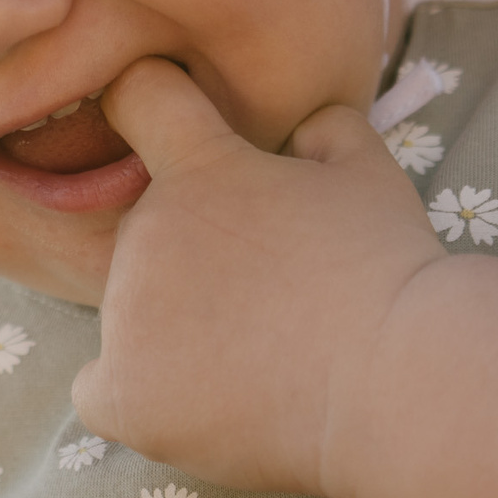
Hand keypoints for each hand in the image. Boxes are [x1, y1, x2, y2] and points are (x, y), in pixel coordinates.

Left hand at [72, 57, 444, 497]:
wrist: (401, 382)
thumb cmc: (392, 271)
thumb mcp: (369, 170)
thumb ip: (324, 130)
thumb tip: (301, 128)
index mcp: (199, 168)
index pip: (139, 98)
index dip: (156, 110)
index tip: (177, 138)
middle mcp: (146, 231)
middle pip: (143, 231)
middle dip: (190, 251)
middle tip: (264, 295)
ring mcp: (128, 317)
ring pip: (129, 311)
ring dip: (173, 325)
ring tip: (255, 357)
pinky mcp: (128, 395)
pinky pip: (96, 392)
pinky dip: (135, 392)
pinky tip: (190, 398)